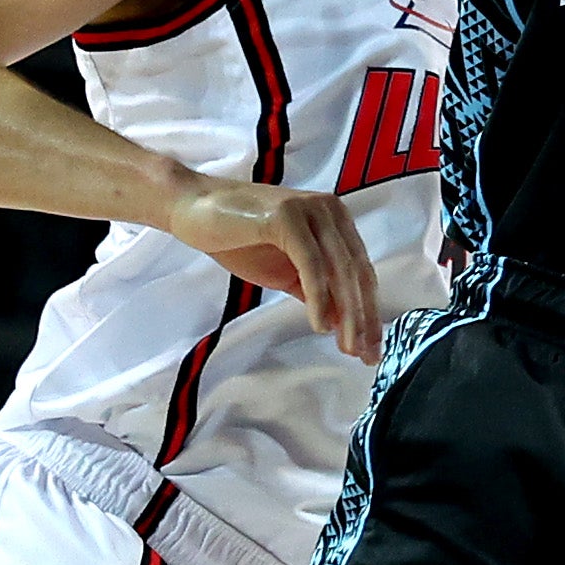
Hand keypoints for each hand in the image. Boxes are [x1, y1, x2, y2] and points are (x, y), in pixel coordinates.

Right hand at [168, 175, 382, 363]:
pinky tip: (320, 324)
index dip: (370, 310)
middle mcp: (330, 211)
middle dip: (364, 317)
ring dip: (348, 313)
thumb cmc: (239, 240)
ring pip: (339, 269)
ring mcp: (310, 211)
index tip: (371, 347)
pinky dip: (319, 296)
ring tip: (348, 346)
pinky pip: (310, 263)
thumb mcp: (285, 272)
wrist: (193, 209)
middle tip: (366, 355)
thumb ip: (314, 292)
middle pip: (356, 272)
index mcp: (335, 221)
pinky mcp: (287, 217)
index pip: (361, 271)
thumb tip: (343, 324)